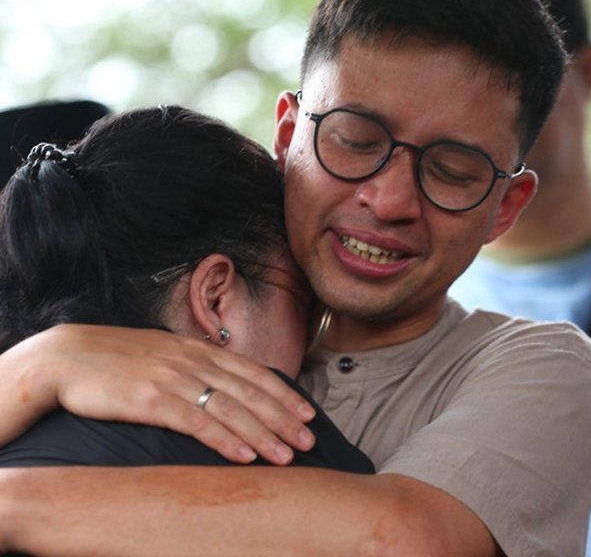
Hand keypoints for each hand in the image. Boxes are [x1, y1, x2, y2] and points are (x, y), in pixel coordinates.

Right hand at [5, 325, 315, 463]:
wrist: (66, 357)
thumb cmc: (116, 359)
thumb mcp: (165, 353)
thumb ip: (196, 365)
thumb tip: (225, 379)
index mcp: (198, 349)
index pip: (253, 372)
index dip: (284, 394)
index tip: (308, 413)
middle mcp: (192, 362)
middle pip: (249, 393)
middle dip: (283, 419)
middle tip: (309, 441)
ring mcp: (173, 379)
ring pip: (231, 409)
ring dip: (263, 435)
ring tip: (287, 455)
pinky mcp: (151, 400)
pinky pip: (196, 422)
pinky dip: (224, 439)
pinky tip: (244, 455)